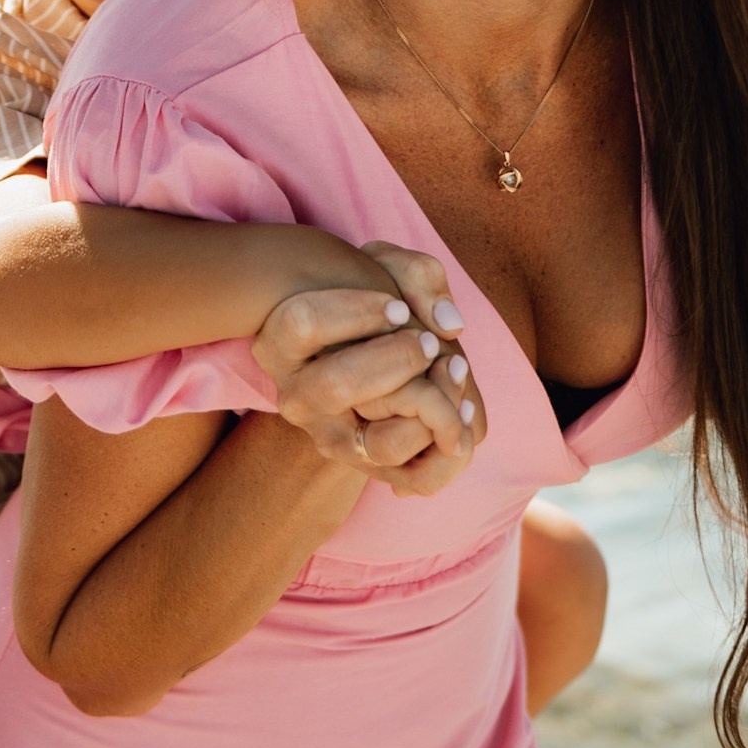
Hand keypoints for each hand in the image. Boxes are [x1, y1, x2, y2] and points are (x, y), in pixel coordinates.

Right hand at [252, 279, 485, 498]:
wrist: (369, 351)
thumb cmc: (372, 302)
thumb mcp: (387, 268)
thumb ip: (418, 274)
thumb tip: (448, 323)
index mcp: (281, 343)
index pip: (304, 323)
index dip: (356, 312)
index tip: (398, 308)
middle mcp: (297, 400)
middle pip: (336, 385)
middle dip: (396, 359)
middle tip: (429, 342)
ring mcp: (333, 441)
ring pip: (382, 443)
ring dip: (433, 406)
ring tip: (456, 369)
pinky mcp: (372, 468)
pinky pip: (416, 479)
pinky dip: (451, 455)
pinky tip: (467, 411)